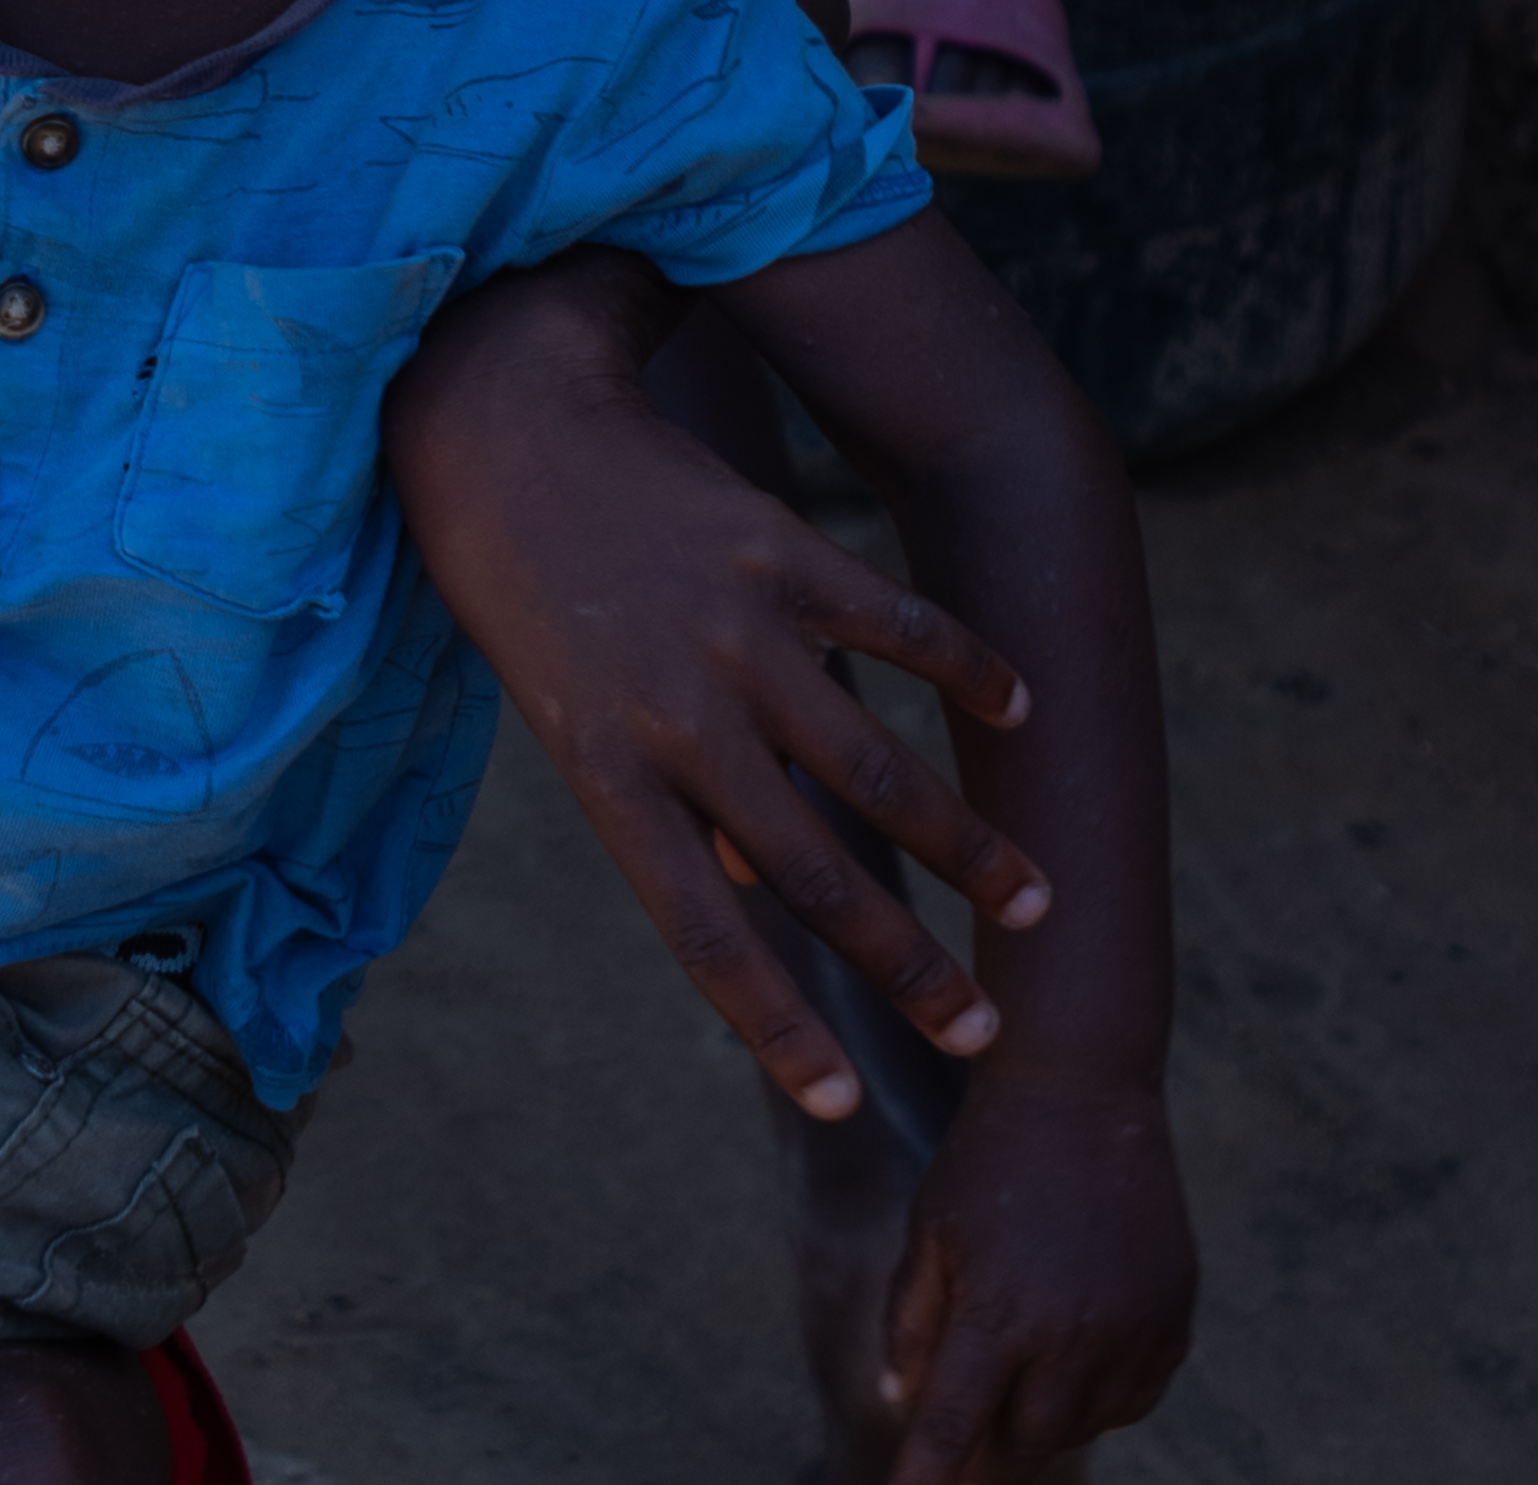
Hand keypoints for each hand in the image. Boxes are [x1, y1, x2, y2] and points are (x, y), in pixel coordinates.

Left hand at [386, 251, 1051, 1120]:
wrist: (506, 432)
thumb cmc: (534, 593)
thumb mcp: (567, 710)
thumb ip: (658, 798)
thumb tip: (755, 881)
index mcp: (607, 772)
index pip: (700, 930)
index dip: (774, 1022)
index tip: (847, 1104)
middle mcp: (676, 714)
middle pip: (812, 868)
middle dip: (908, 966)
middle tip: (983, 1032)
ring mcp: (735, 632)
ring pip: (875, 767)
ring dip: (966, 846)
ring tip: (1030, 903)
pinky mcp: (780, 552)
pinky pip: (897, 627)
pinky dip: (966, 670)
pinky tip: (1017, 706)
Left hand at [880, 1082, 1195, 1480]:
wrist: (1081, 1097)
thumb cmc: (986, 1162)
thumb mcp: (930, 1234)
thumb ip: (912, 1324)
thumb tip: (900, 1404)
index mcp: (999, 1313)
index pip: (957, 1425)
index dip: (931, 1474)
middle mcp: (1073, 1334)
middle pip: (1030, 1439)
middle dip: (993, 1452)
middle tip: (966, 1453)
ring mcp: (1133, 1330)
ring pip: (1086, 1424)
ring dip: (1046, 1422)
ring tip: (1017, 1388)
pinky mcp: (1174, 1320)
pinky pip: (1137, 1396)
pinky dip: (1101, 1398)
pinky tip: (1073, 1369)